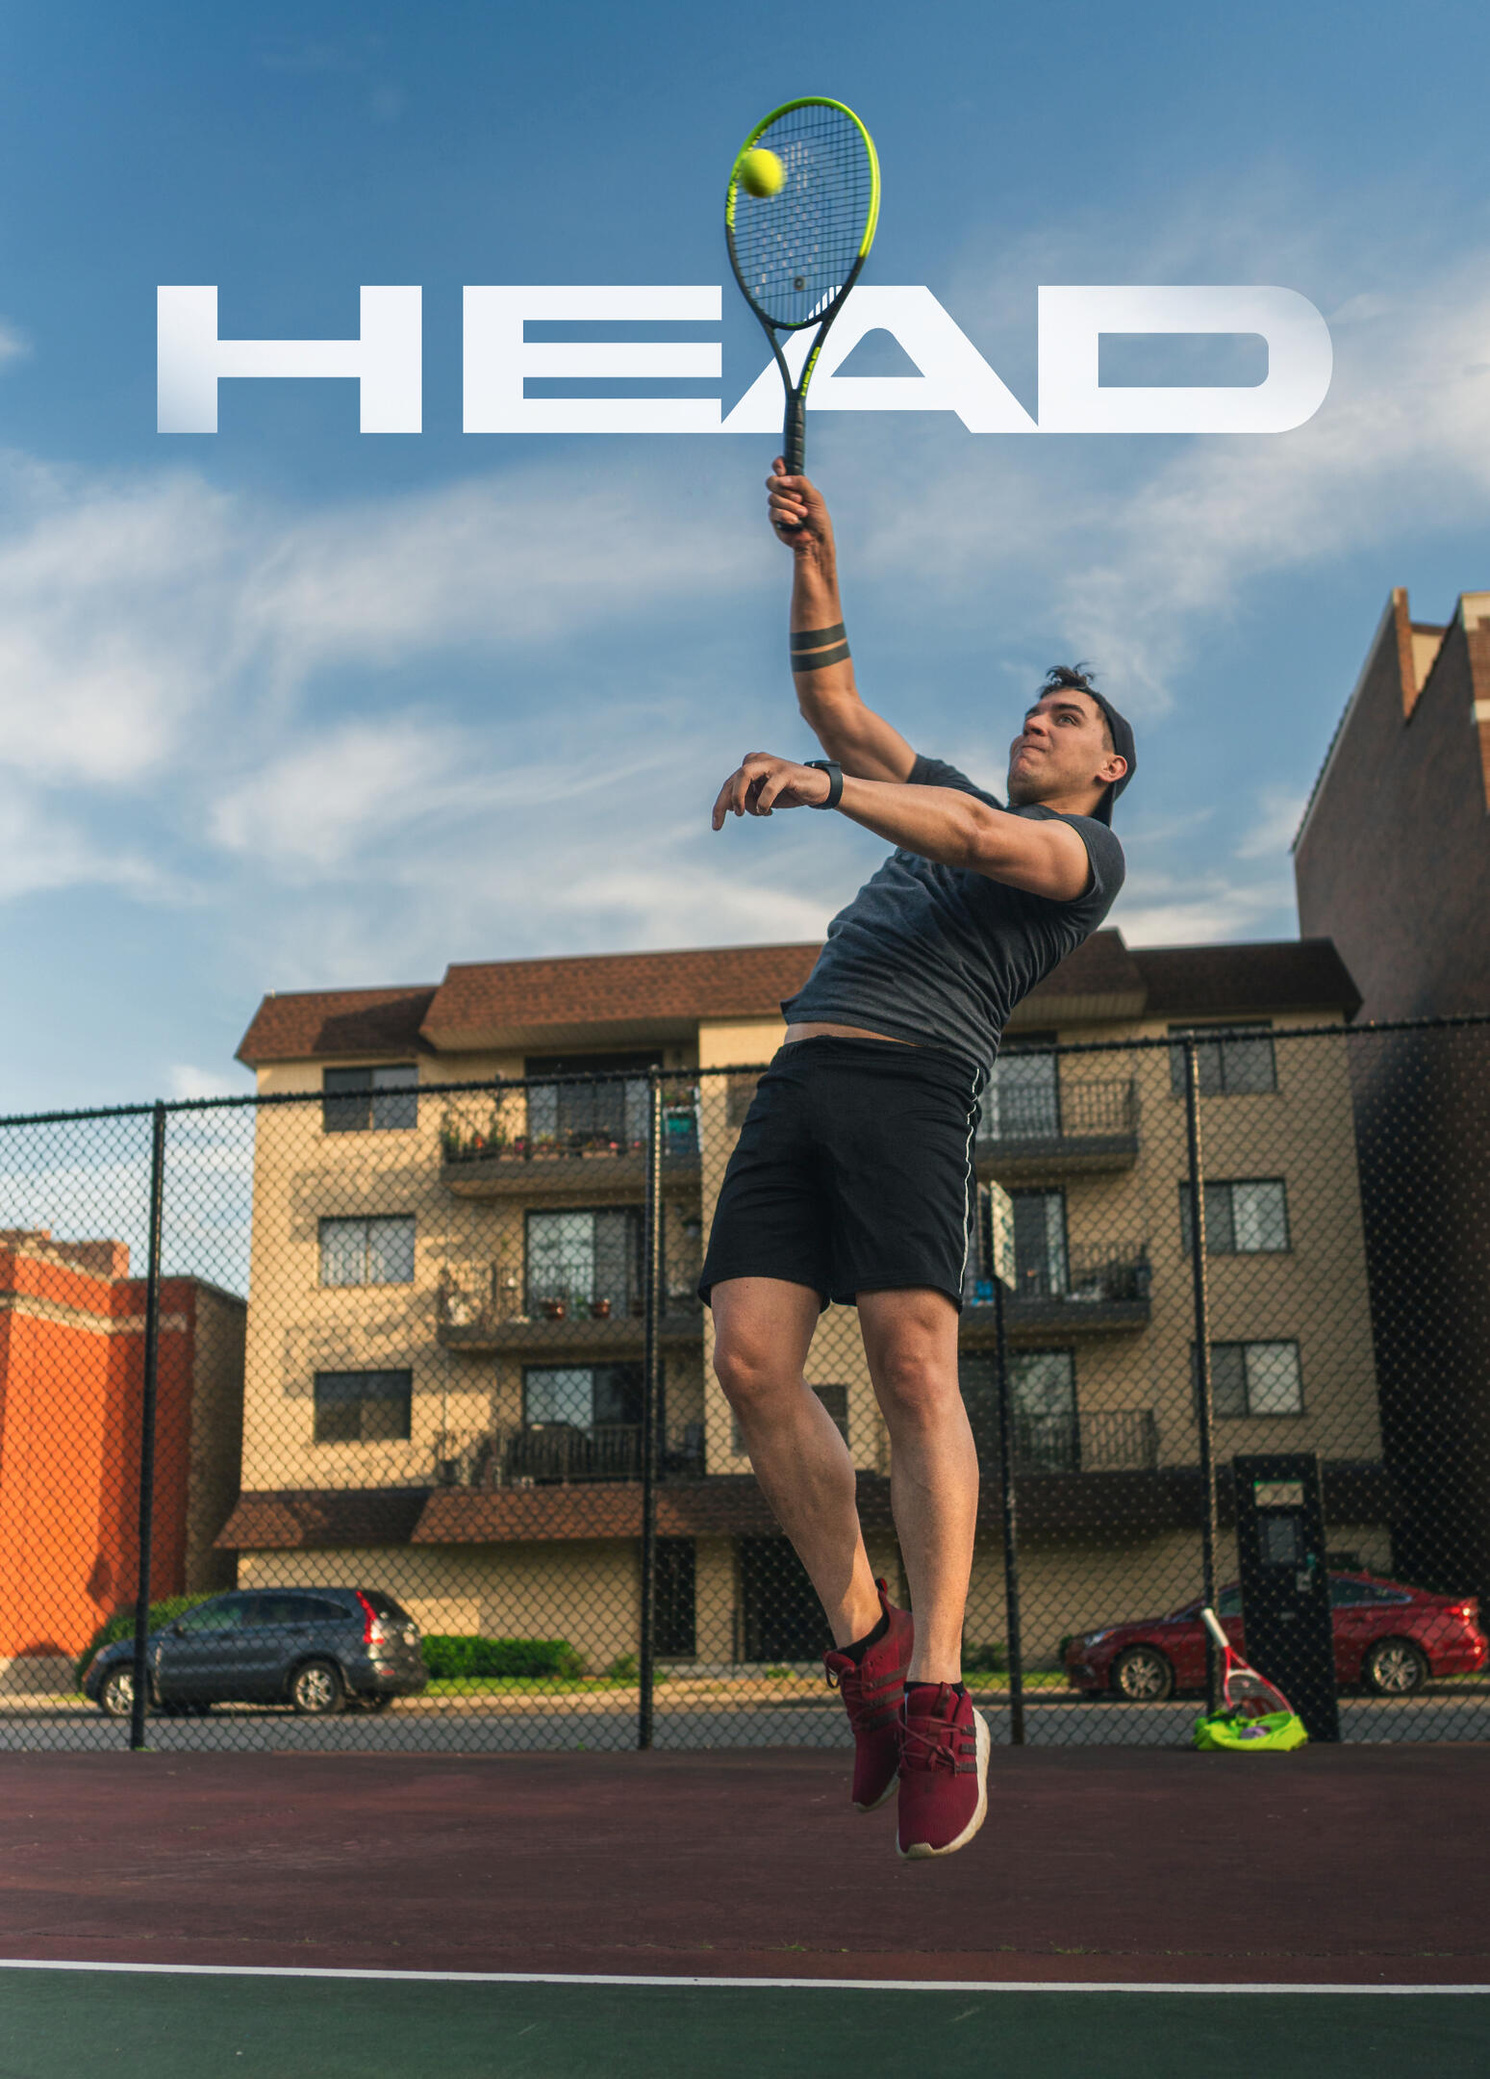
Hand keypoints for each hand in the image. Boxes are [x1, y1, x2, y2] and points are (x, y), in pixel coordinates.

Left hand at [712, 752, 831, 828]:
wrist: (817, 788)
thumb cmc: (787, 793)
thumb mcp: (762, 798)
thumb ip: (747, 799)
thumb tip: (728, 807)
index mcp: (750, 765)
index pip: (729, 784)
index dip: (720, 806)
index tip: (716, 826)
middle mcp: (758, 760)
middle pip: (733, 779)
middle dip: (726, 801)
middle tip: (731, 820)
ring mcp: (772, 764)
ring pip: (745, 774)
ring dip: (740, 796)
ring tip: (743, 812)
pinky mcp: (786, 772)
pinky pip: (769, 786)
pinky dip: (764, 801)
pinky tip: (767, 811)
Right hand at [767, 458, 833, 552]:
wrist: (816, 540)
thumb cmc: (819, 519)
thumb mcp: (815, 497)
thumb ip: (801, 483)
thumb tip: (783, 478)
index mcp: (795, 484)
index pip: (781, 468)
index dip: (778, 465)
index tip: (781, 468)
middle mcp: (784, 493)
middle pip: (771, 482)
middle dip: (785, 490)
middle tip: (800, 499)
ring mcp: (778, 506)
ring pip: (773, 498)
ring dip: (790, 506)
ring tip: (802, 514)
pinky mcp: (774, 519)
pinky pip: (773, 512)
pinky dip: (786, 516)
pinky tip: (795, 522)